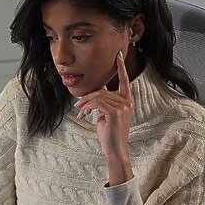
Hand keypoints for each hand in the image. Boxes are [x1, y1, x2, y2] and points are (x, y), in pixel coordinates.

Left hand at [74, 50, 134, 184]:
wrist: (114, 149)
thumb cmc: (109, 133)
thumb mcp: (105, 115)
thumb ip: (103, 103)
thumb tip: (93, 94)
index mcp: (127, 100)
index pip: (124, 80)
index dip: (121, 67)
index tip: (118, 55)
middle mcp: (127, 102)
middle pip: (103, 90)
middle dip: (87, 97)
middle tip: (78, 105)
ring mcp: (123, 106)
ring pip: (98, 96)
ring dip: (85, 103)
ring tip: (79, 110)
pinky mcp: (115, 112)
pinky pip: (97, 103)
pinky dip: (87, 107)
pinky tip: (83, 114)